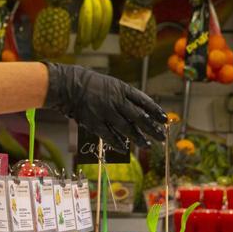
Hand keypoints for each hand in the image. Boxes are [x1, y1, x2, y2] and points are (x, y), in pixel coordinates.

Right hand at [43, 62, 166, 150]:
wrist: (68, 84)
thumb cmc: (88, 83)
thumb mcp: (110, 84)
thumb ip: (122, 96)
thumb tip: (137, 110)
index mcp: (122, 89)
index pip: (144, 101)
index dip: (155, 111)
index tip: (164, 119)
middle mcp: (117, 101)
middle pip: (140, 117)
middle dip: (152, 128)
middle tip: (162, 137)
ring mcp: (106, 113)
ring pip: (127, 129)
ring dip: (139, 138)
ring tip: (147, 145)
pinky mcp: (95, 122)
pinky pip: (109, 135)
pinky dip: (118, 143)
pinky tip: (125, 148)